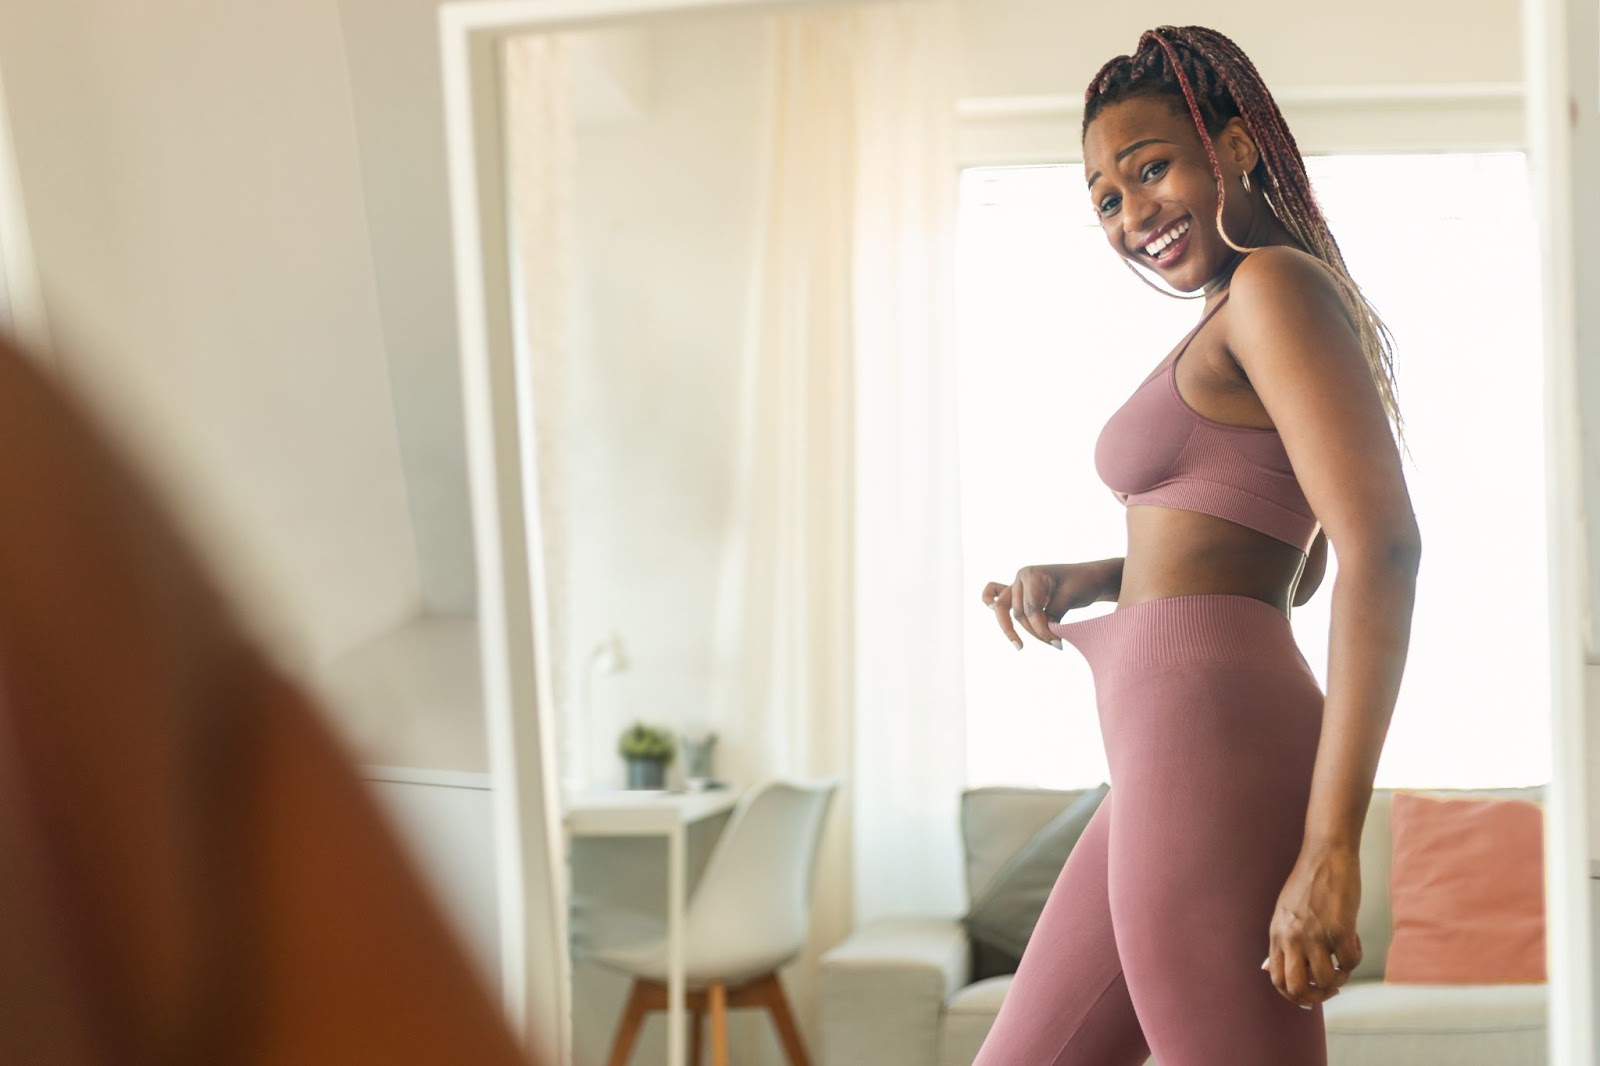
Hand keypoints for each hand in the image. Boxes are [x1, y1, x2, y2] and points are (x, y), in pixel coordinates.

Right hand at [980, 562, 1110, 649]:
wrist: (1091, 578)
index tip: (1058, 643)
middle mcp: (1020, 578)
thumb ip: (1050, 615)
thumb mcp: (1068, 599)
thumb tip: (1040, 632)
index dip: (1041, 629)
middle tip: (1054, 644)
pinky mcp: (1020, 593)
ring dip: (1018, 629)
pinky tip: (990, 606)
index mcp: (1031, 574)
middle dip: (1033, 631)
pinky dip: (990, 600)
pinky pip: (996, 594)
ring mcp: (1018, 585)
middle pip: (1017, 612)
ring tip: (1025, 645)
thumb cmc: (1082, 584)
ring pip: (1006, 611)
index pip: (1030, 609)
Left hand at [1263, 842, 1363, 1008]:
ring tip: (1344, 962)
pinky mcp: (1340, 929)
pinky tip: (1354, 939)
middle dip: (1316, 997)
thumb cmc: (1308, 883)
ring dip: (1340, 978)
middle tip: (1330, 988)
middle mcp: (1292, 938)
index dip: (1294, 994)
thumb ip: (1281, 941)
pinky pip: (1351, 962)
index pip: (1276, 979)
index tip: (1310, 991)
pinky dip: (1356, 957)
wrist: (1326, 854)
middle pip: (1297, 988)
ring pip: (1326, 980)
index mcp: (1277, 934)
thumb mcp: (1284, 913)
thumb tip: (1268, 969)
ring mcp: (1315, 935)